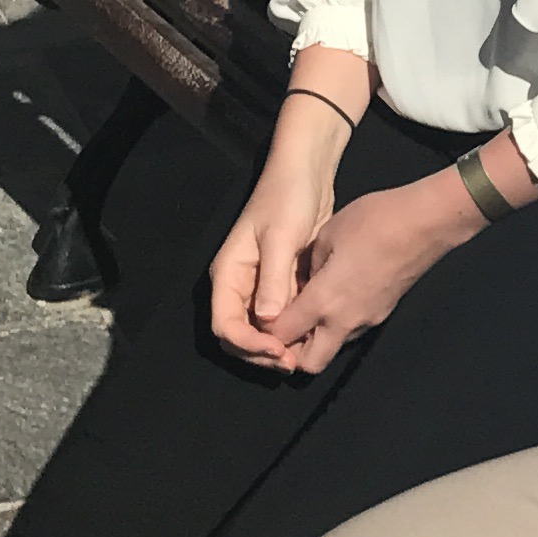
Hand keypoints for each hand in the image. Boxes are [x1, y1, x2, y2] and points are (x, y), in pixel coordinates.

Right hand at [209, 151, 338, 360]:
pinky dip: (291, 332)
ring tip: (303, 355)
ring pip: (259, 332)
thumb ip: (273, 279)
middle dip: (261, 354)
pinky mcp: (280, 285)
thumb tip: (268, 321)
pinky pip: (279, 319)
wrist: (305, 174)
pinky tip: (311, 337)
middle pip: (238, 336)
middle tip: (293, 362)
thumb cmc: (287, 198)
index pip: (225, 325)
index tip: (279, 351)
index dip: (248, 345)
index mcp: (228, 274)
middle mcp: (238, 285)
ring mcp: (259, 287)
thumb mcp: (280, 237)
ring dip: (277, 348)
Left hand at [230, 176, 468, 375]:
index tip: (258, 318)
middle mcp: (344, 320)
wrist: (426, 224)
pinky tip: (332, 300)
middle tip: (280, 330)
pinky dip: (334, 326)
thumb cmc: (375, 222)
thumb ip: (307, 266)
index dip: (265, 331)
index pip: (282, 334)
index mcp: (324, 300)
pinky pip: (349, 332)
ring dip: (314, 340)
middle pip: (308, 362)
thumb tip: (302, 280)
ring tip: (304, 313)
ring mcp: (367, 320)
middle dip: (290, 353)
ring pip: (331, 349)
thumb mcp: (328, 235)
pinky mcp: (382, 313)